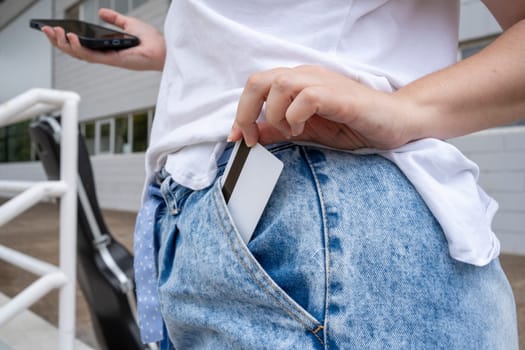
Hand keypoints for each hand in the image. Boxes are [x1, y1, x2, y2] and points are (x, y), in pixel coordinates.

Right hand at [41, 8, 165, 70]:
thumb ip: (114, 19)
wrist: (163, 48)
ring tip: (54, 33)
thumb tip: (101, 12)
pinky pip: (91, 56)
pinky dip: (79, 48)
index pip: (81, 45)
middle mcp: (105, 55)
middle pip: (75, 51)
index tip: (53, 28)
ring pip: (79, 55)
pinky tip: (72, 38)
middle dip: (58, 42)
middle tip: (46, 30)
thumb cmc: (150, 40)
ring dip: (64, 45)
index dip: (66, 38)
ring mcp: (108, 59)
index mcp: (106, 47)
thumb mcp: (128, 24)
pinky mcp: (113, 61)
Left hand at [228, 65, 414, 149]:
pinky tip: (303, 130)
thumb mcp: (306, 130)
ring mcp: (323, 83)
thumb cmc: (353, 123)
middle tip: (252, 137)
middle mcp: (307, 77)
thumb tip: (251, 135)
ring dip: (275, 114)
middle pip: (259, 81)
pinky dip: (295, 117)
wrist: (396, 121)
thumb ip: (278, 129)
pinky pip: (306, 97)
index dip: (241, 112)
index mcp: (297, 82)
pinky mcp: (339, 96)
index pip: (256, 86)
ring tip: (289, 132)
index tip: (239, 138)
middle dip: (246, 112)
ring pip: (279, 85)